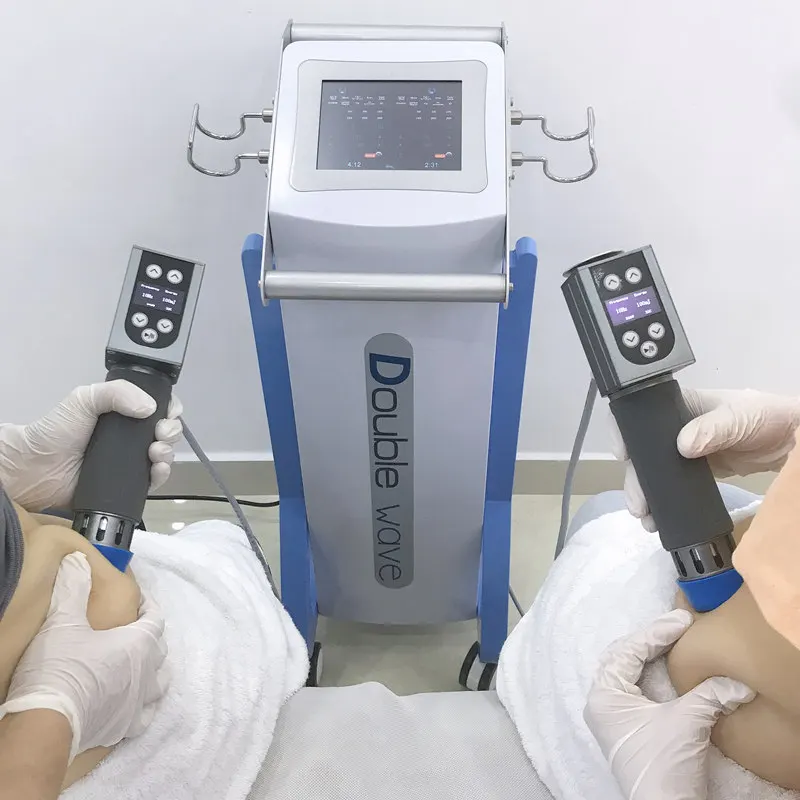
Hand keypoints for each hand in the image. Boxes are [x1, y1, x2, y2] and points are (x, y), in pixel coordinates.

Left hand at [0, 381, 182, 510]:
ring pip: (165, 456)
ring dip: (168, 453)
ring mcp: (131, 461)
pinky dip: (162, 475)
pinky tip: (156, 469)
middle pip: (167, 432)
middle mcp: (132, 436)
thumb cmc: (56, 431)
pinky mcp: (128, 484)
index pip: (159, 408)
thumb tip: (149, 407)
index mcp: (125, 413)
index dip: (171, 410)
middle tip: (160, 433)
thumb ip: (116, 392)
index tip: (168, 414)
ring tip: (155, 452)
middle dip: (172, 431)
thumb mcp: (84, 398)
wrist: (37, 467)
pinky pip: (154, 481)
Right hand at [0, 553, 168, 761]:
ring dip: (151, 672)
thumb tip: (77, 561)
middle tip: (135, 630)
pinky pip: (143, 716)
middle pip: (159, 650)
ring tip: (139, 666)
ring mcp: (138, 704)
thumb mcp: (63, 620)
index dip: (150, 607)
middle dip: (150, 637)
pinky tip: (130, 704)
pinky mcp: (124, 729)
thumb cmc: (60, 668)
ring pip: (157, 684)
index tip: (142, 601)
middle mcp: (147, 673)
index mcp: (139, 644)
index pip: (155, 619)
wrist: (45, 724)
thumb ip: (73, 587)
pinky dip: (140, 707)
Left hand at [584, 610, 754, 799]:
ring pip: (626, 671)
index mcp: (605, 694)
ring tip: (673, 639)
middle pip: (623, 656)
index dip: (656, 632)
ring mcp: (613, 716)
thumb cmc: (664, 766)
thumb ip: (709, 694)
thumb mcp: (686, 722)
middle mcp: (602, 702)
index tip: (682, 621)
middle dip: (650, 639)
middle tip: (678, 625)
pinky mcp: (627, 728)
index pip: (628, 650)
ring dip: (648, 654)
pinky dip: (649, 673)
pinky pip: (634, 687)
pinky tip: (667, 668)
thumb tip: (737, 682)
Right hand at [611, 388, 799, 531]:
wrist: (787, 438)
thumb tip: (682, 445)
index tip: (623, 456)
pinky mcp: (692, 472)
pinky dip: (663, 501)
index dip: (624, 432)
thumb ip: (711, 428)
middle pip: (642, 451)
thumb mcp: (737, 416)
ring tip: (645, 516)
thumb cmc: (762, 416)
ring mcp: (681, 451)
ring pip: (652, 471)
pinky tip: (658, 517)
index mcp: (678, 406)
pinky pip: (670, 485)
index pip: (640, 414)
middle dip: (635, 476)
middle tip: (638, 501)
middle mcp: (672, 428)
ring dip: (645, 493)